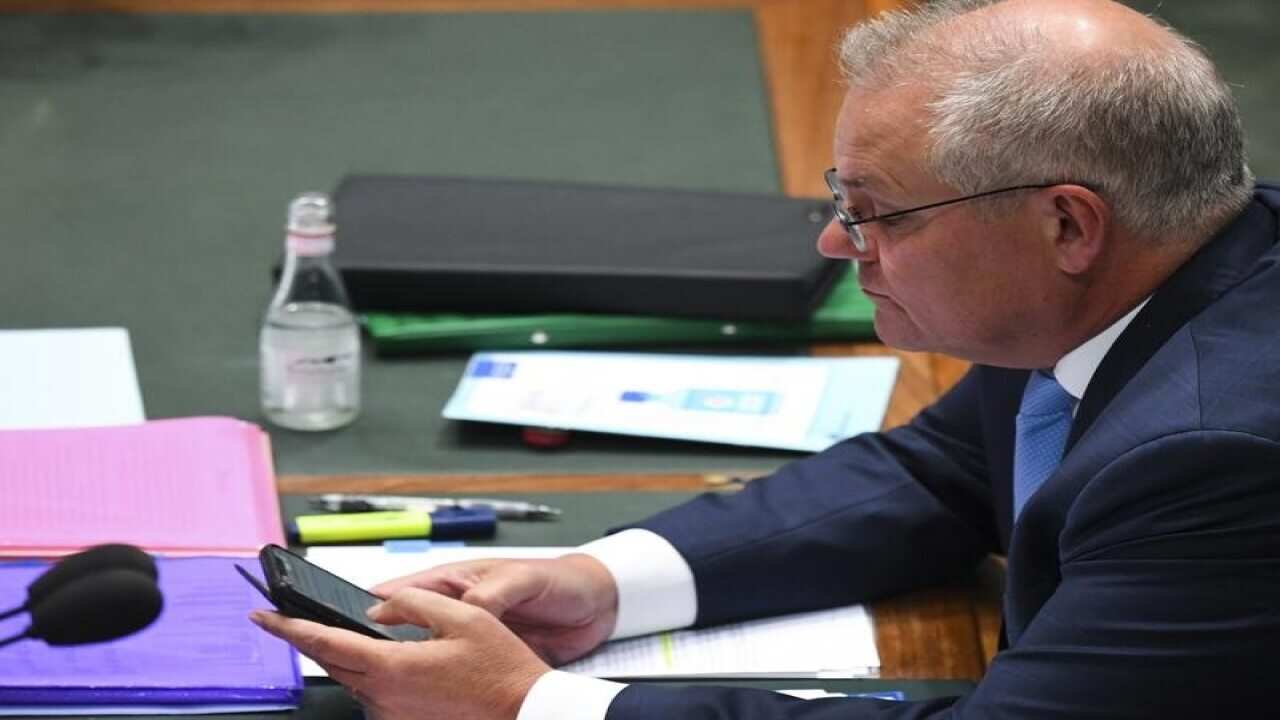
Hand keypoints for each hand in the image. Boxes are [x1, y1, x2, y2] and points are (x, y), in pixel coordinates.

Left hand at [250, 588, 549, 719]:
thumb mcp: (461, 616)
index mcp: (392, 667)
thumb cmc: (501, 668)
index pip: (324, 643)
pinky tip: (387, 658)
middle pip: (332, 663)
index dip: (287, 628)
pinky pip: (374, 694)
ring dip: (345, 656)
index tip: (262, 616)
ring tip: (346, 632)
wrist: (522, 710)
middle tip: (289, 618)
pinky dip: (370, 672)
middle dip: (310, 638)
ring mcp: (393, 714)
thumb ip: (412, 603)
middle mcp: (385, 697)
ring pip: (353, 679)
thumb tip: (379, 606)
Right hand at [372, 553, 617, 665]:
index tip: (351, 625)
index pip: (406, 591)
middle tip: (360, 663)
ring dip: (410, 669)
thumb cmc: (560, 580)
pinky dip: (441, 687)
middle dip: (382, 645)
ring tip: (386, 687)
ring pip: (426, 655)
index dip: (376, 608)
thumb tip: (467, 609)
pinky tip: (429, 700)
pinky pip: (455, 675)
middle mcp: (459, 609)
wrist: (598, 606)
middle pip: (406, 628)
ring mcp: (471, 638)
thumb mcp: (524, 580)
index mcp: (459, 580)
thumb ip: (494, 593)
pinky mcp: (486, 661)